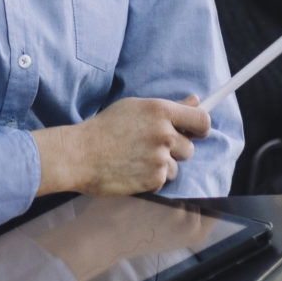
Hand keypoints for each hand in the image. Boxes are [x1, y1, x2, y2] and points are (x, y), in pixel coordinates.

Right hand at [35, 96, 210, 194]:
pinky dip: (151, 179)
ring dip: (162, 166)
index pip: (202, 120)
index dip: (201, 128)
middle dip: (176, 150)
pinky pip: (163, 180)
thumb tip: (196, 100)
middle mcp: (164, 133)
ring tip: (137, 159)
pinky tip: (132, 170)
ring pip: (176, 167)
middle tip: (151, 148)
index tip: (195, 132)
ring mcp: (159, 158)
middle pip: (190, 148)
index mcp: (160, 110)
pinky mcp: (154, 179)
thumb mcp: (135, 107)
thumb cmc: (104, 128)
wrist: (79, 155)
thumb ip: (169, 106)